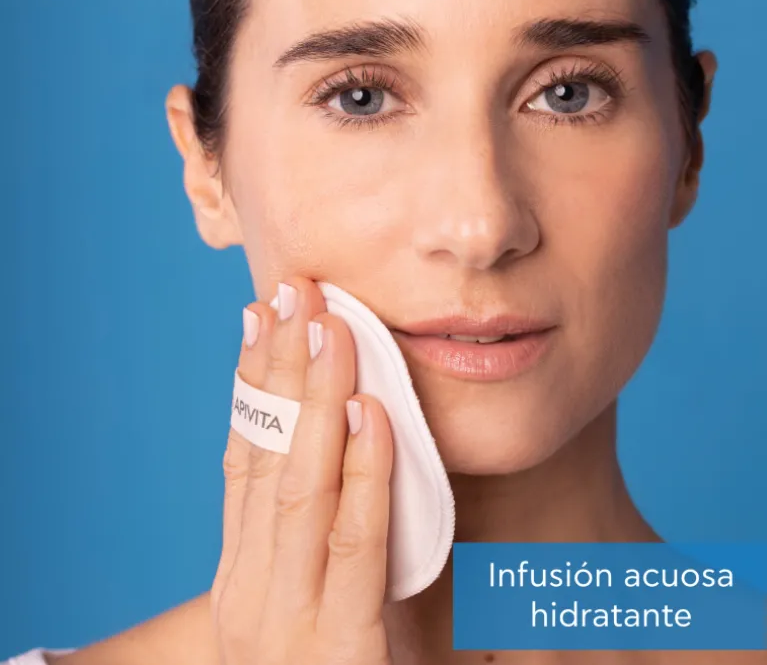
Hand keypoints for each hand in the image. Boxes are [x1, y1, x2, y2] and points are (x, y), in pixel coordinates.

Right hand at [210, 277, 394, 664]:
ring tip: (328, 324)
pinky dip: (364, 472)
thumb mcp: (321, 597)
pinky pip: (355, 544)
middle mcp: (250, 590)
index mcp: (244, 571)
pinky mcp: (338, 652)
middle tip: (291, 288)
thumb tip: (356, 440)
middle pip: (265, 453)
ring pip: (300, 485)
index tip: (261, 314)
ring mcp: (285, 622)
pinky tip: (372, 412)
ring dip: (316, 397)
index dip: (250, 380)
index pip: (243, 454)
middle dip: (279, 365)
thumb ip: (330, 530)